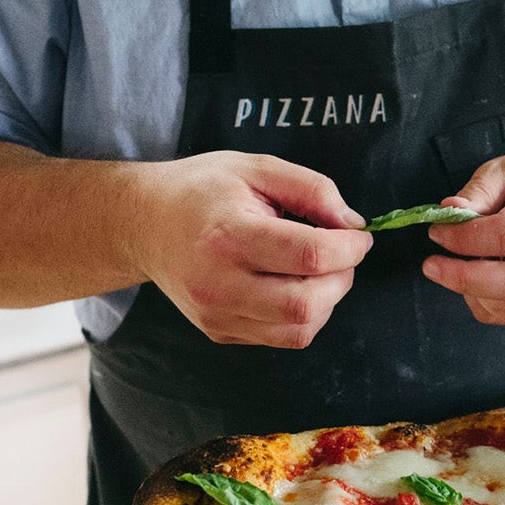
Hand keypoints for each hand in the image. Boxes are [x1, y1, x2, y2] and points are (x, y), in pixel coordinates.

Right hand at [131, 151, 372, 348]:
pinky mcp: (219, 332)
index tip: (359, 235)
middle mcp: (219, 283)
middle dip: (342, 278)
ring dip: (328, 301)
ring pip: (299, 329)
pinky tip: (296, 284)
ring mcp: (217, 314)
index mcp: (228, 235)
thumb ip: (312, 189)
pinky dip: (305, 315)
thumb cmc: (202, 189)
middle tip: (344, 253)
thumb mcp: (257, 167)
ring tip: (321, 269)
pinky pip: (282, 337)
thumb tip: (353, 224)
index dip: (349, 248)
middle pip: (306, 303)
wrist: (145, 222)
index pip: (308, 255)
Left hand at [422, 154, 504, 327]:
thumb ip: (478, 191)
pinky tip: (471, 281)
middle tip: (431, 265)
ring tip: (453, 269)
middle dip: (464, 277)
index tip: (437, 231)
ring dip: (472, 293)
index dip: (466, 238)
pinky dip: (482, 305)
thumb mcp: (504, 170)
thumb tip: (449, 210)